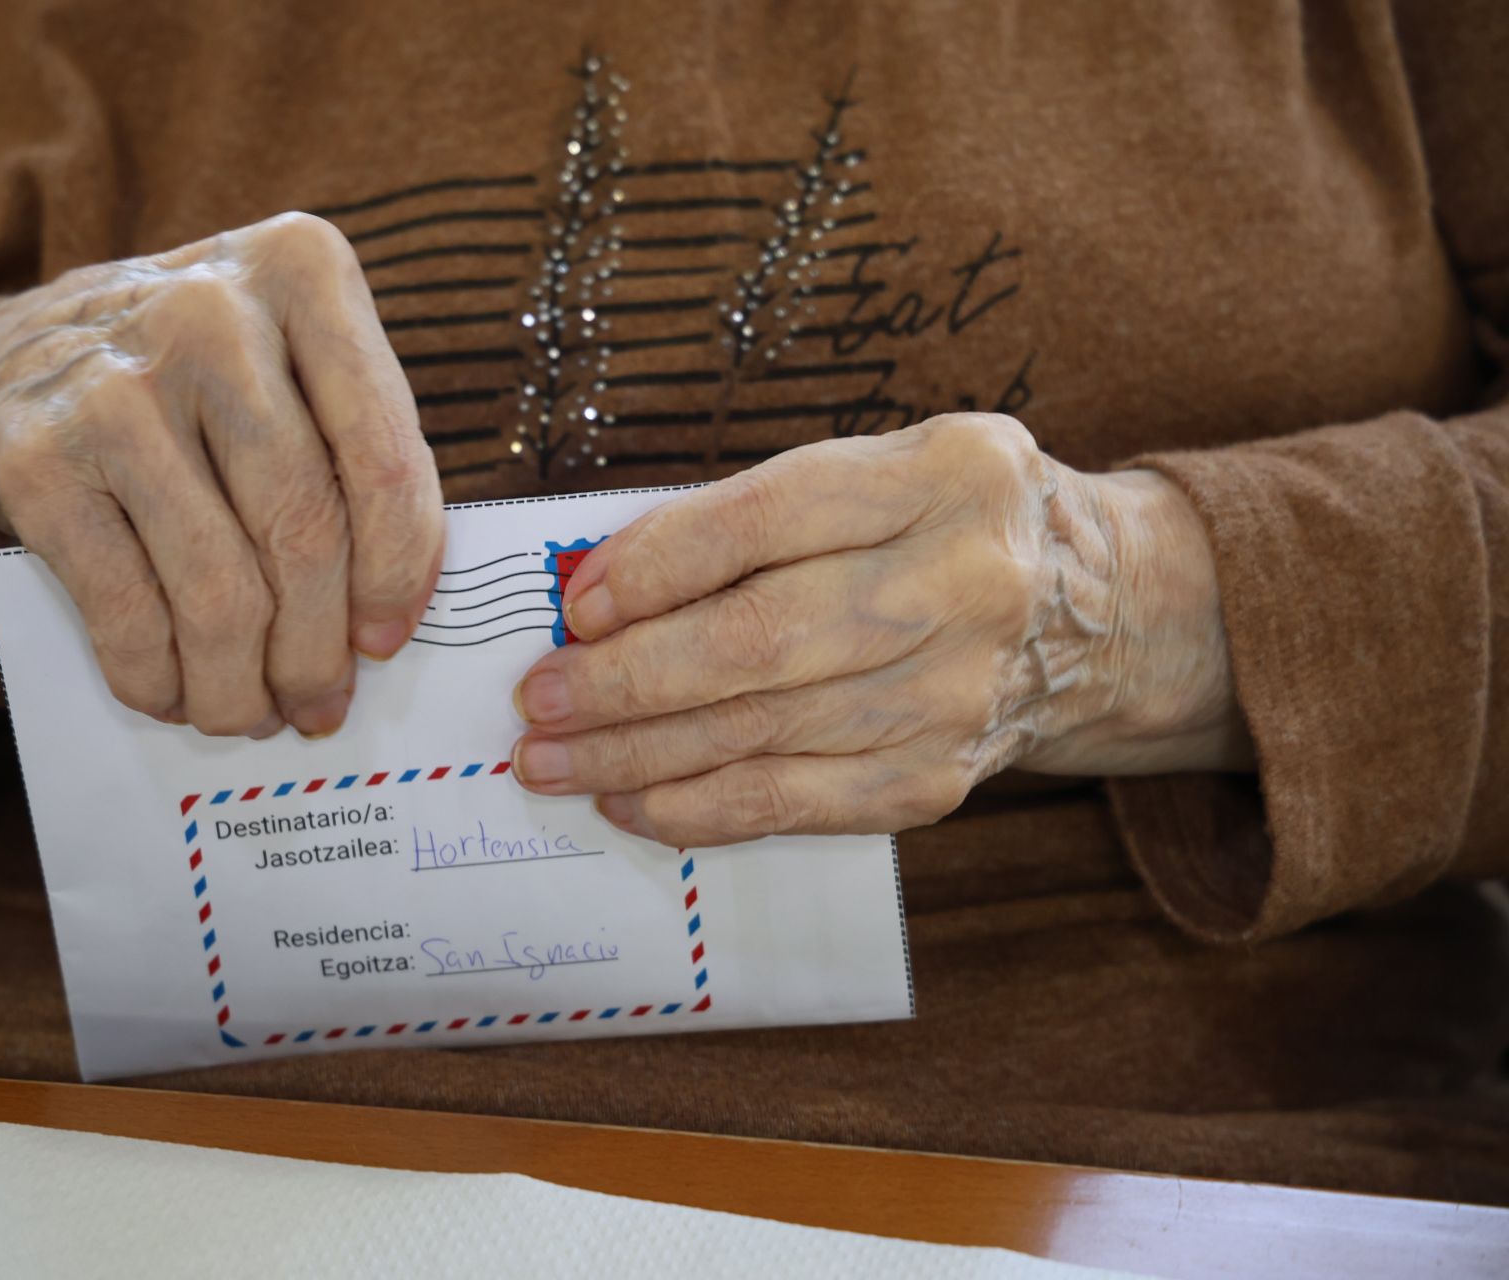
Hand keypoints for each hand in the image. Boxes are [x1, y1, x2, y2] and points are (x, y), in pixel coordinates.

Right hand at [0, 214, 442, 737]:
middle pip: (303, 531)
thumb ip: (353, 455)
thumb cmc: (187, 388)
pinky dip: (157, 677)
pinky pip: (128, 609)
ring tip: (246, 714)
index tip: (387, 642)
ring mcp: (115, 383)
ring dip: (239, 685)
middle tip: (316, 704)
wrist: (1, 366)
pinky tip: (170, 694)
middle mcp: (210, 311)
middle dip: (316, 649)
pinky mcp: (38, 458)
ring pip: (220, 589)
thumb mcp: (286, 370)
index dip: (399, 572)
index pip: (383, 454)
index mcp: (301, 273)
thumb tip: (392, 619)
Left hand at [508, 413, 1250, 845]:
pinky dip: (698, 807)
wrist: (1087, 611)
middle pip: (763, 640)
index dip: (660, 564)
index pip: (774, 517)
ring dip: (638, 754)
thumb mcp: (875, 473)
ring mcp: (958, 692)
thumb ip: (750, 516)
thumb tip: (597, 590)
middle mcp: (967, 581)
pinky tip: (629, 802)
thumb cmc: (934, 527)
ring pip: (765, 732)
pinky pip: (794, 804)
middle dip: (627, 678)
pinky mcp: (940, 778)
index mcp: (949, 473)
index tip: (575, 603)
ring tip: (554, 761)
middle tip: (539, 700)